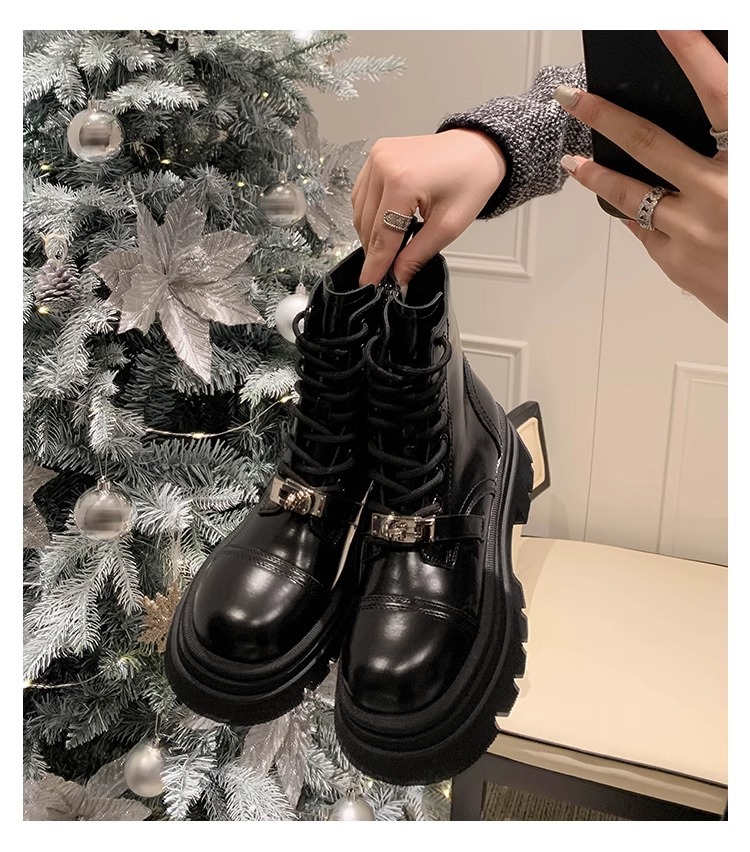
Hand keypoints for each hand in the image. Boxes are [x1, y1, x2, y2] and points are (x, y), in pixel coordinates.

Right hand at [351, 129, 506, 286]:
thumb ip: (417, 255)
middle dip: (375, 251)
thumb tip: (397, 278)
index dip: (376, 265)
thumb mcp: (448, 226)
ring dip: (371, 234)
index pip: (382, 234)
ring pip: (360, 211)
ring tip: (390, 247)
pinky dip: (369, 214)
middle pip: (367, 224)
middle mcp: (382, 165)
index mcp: (402, 181)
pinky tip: (385, 224)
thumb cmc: (470, 180)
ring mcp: (376, 157)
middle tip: (387, 271)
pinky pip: (361, 195)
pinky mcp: (375, 155)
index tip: (370, 285)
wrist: (476, 149)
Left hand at [555, 30, 727, 320]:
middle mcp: (718, 190)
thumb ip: (734, 146)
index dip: (691, 53)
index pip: (720, 93)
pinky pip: (641, 228)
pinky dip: (631, 212)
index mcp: (748, 161)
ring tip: (573, 161)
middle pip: (648, 141)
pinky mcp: (675, 261)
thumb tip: (714, 125)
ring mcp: (691, 229)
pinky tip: (620, 204)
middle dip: (604, 114)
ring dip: (596, 174)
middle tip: (572, 96)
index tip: (666, 24)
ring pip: (628, 192)